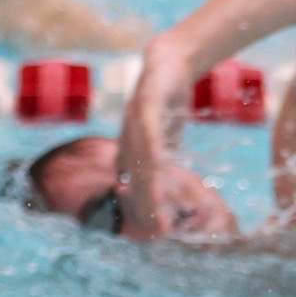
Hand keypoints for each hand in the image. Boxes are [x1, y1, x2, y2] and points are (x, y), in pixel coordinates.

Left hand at [114, 46, 191, 239]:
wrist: (167, 63)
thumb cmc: (168, 104)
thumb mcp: (166, 139)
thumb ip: (162, 162)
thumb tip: (167, 188)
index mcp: (131, 152)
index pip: (137, 187)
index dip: (146, 210)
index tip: (160, 233)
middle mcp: (127, 140)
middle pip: (138, 178)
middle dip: (148, 206)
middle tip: (161, 231)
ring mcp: (133, 122)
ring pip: (142, 158)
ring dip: (150, 184)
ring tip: (159, 206)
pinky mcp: (146, 102)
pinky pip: (149, 128)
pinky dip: (153, 146)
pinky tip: (158, 161)